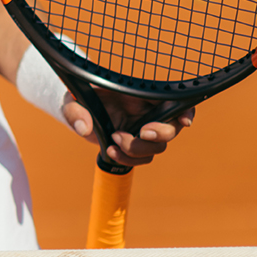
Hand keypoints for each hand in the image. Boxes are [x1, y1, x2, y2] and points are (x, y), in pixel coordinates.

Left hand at [63, 93, 194, 168]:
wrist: (77, 111)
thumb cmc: (80, 98)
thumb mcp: (71, 100)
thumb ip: (75, 111)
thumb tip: (84, 128)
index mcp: (140, 96)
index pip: (173, 101)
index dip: (185, 111)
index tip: (184, 121)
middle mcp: (147, 114)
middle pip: (171, 129)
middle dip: (160, 133)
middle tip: (142, 131)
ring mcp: (142, 131)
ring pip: (156, 148)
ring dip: (137, 149)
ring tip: (114, 139)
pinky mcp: (133, 146)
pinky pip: (141, 159)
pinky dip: (128, 160)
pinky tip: (111, 151)